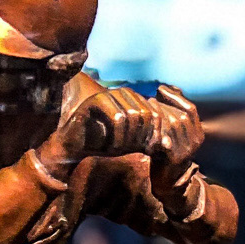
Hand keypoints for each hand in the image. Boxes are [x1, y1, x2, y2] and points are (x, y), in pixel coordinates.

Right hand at [38, 84, 158, 177]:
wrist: (76, 146)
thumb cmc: (105, 143)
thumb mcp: (132, 144)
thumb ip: (149, 142)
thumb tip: (168, 146)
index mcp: (135, 99)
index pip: (156, 113)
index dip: (156, 133)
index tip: (149, 150)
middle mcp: (123, 92)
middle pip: (145, 114)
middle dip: (141, 137)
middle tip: (131, 150)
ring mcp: (109, 94)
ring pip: (132, 116)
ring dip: (127, 139)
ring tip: (118, 150)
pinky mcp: (96, 101)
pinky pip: (117, 118)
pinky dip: (117, 137)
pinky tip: (111, 147)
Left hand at [149, 84, 204, 194]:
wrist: (168, 183)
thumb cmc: (167, 153)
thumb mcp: (174, 132)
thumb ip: (173, 113)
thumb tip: (165, 88)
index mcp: (197, 133)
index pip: (190, 109)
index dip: (175, 97)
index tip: (160, 89)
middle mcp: (195, 140)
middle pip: (181, 116)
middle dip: (164, 106)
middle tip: (149, 101)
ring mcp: (186, 150)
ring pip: (173, 126)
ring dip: (158, 117)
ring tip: (144, 112)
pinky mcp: (175, 159)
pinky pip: (165, 140)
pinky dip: (154, 132)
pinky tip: (144, 128)